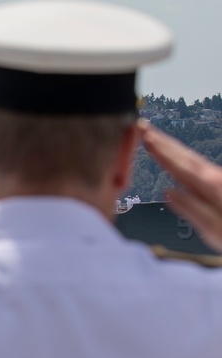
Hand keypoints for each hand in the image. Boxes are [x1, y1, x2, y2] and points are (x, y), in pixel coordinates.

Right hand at [139, 120, 221, 251]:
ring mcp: (221, 179)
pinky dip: (184, 158)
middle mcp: (217, 178)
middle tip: (143, 127)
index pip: (179, 164)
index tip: (145, 136)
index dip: (160, 150)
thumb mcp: (214, 230)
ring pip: (192, 159)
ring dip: (172, 147)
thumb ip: (191, 210)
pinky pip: (199, 166)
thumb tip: (168, 193)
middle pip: (185, 156)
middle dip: (163, 141)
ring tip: (155, 138)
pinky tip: (179, 158)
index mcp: (212, 187)